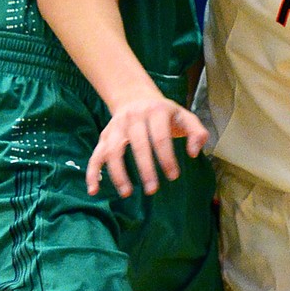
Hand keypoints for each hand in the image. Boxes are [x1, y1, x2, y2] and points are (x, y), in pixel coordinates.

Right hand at [87, 94, 207, 197]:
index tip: (173, 176)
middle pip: (137, 145)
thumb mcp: (184, 116)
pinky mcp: (104, 136)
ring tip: (127, 193)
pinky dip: (92, 173)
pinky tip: (94, 190)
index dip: (166, 158)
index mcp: (155, 111)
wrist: (135, 97)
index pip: (160, 137)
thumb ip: (197, 133)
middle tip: (153, 190)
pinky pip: (95, 155)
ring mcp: (116, 127)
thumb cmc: (164, 114)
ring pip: (112, 150)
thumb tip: (193, 153)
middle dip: (145, 169)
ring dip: (118, 173)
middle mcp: (133, 117)